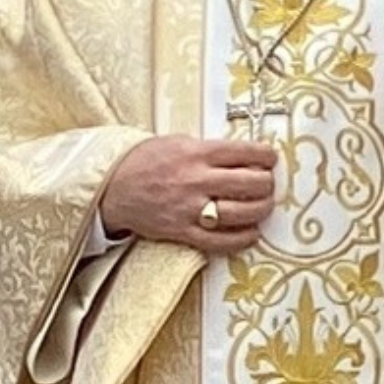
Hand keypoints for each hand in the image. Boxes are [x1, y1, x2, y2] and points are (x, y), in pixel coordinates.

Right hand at [100, 134, 277, 254]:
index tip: (271, 158)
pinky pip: (220, 241)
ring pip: (240, 213)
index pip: (246, 152)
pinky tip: (252, 233)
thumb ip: (212, 150)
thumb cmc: (147, 160)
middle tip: (268, 183)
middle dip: (267, 183)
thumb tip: (246, 156)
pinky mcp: (182, 232)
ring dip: (260, 210)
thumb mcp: (182, 142)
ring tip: (263, 206)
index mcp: (198, 153)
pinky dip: (242, 239)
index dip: (267, 156)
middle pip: (250, 183)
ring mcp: (190, 208)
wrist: (112, 185)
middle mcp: (196, 180)